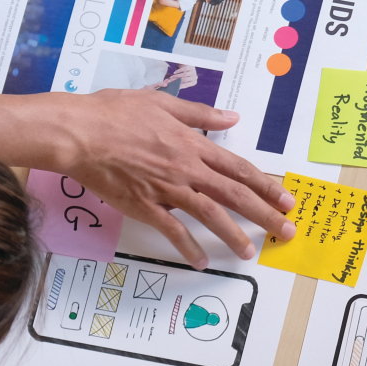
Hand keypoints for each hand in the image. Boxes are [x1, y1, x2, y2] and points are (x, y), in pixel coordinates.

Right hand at [0, 90, 295, 267]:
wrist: (80, 133)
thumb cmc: (115, 113)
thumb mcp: (162, 103)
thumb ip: (200, 113)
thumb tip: (231, 116)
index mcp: (193, 144)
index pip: (239, 168)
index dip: (266, 185)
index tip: (286, 199)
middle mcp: (187, 169)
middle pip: (235, 195)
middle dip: (264, 214)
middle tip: (285, 231)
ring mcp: (168, 189)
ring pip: (211, 215)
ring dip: (233, 235)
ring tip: (250, 251)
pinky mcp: (146, 206)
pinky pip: (173, 231)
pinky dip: (189, 247)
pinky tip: (202, 260)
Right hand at [172, 64, 198, 89]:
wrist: (191, 68)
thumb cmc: (188, 76)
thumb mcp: (187, 81)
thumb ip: (182, 84)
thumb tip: (176, 87)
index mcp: (193, 82)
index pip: (186, 85)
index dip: (180, 86)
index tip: (175, 86)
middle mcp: (194, 77)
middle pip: (184, 79)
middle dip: (177, 80)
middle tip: (171, 81)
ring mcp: (192, 71)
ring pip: (184, 75)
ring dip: (176, 76)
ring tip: (172, 77)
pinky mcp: (190, 67)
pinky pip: (183, 69)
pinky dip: (178, 71)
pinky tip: (175, 73)